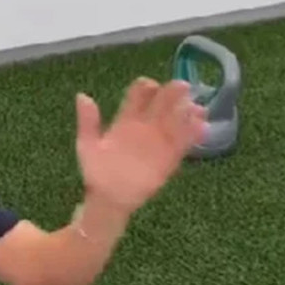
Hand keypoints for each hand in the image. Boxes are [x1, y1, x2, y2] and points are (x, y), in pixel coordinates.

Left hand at [74, 77, 207, 214]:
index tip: (152, 85)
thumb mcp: (87, 145)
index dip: (146, 87)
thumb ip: (87, 122)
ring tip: (197, 108)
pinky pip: (184, 143)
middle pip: (162, 104)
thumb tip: (82, 96)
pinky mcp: (170, 158)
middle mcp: (145, 127)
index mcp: (125, 120)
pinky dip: (194, 135)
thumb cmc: (96, 172)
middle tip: (183, 87)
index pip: (139, 95)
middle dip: (172, 94)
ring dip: (188, 113)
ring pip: (177, 121)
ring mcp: (159, 142)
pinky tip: (202, 126)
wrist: (108, 199)